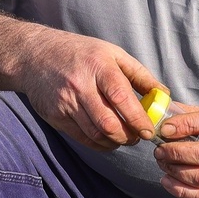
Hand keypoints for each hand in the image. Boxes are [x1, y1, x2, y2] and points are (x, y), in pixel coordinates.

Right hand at [17, 30, 163, 150]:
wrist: (35, 55)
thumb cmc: (81, 53)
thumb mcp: (112, 54)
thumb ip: (139, 75)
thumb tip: (164, 96)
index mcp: (98, 66)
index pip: (120, 97)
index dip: (138, 118)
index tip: (149, 130)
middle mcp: (80, 85)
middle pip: (108, 123)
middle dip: (128, 136)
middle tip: (138, 137)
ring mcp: (65, 102)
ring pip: (96, 134)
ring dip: (115, 142)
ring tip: (125, 138)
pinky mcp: (55, 116)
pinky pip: (82, 138)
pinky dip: (99, 144)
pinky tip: (108, 140)